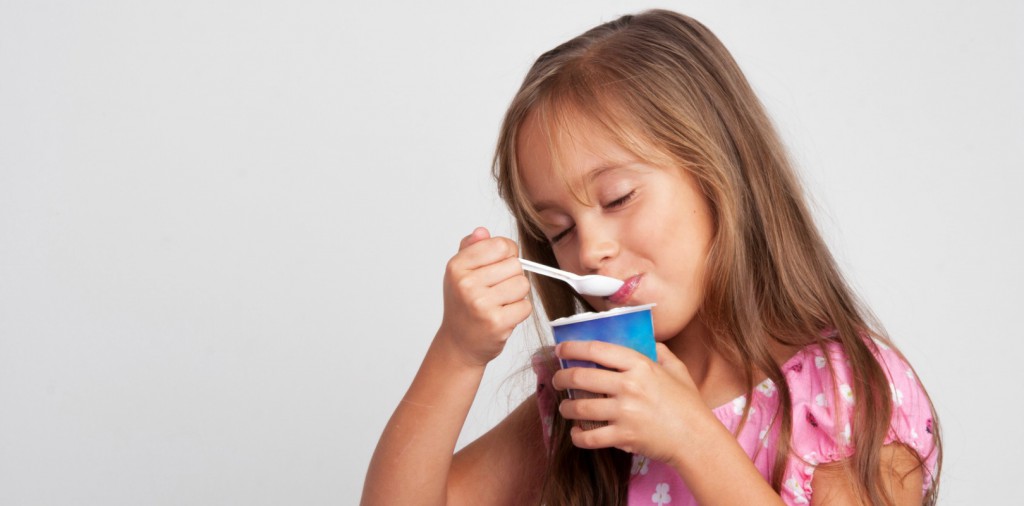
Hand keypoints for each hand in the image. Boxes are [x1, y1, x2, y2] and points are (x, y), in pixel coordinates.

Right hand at [437, 227, 531, 367]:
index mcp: (457, 266)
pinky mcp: (496, 322)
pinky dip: (519, 311)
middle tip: (496, 290)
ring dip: (516, 295)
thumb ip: (472, 248)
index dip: (507, 254)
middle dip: (511, 277)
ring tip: (499, 303)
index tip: (498, 266)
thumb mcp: (460, 273)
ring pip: (522, 284)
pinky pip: (525, 305)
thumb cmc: (463, 305)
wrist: (459, 343)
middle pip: (515, 265)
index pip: (501, 245)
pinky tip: (503, 316)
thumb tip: (483, 231)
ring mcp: (481, 304)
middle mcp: (466, 284)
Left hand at [551, 341, 712, 467]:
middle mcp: (629, 386)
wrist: (697, 439)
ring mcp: (625, 412)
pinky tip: (576, 433)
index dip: (573, 347)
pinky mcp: (623, 437)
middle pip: (581, 377)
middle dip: (561, 377)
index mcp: (640, 366)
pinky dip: (578, 436)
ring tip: (565, 407)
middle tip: (557, 380)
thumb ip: (660, 352)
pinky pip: (590, 437)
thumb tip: (646, 341)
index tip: (561, 349)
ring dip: (566, 407)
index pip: (597, 350)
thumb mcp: (677, 369)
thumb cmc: (688, 405)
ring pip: (580, 407)